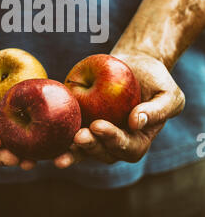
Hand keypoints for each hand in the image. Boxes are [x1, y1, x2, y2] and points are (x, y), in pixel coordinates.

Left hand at [54, 51, 184, 167]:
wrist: (135, 64)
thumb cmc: (156, 80)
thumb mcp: (168, 93)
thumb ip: (158, 110)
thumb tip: (136, 122)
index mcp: (138, 140)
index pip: (127, 147)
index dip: (113, 140)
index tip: (99, 126)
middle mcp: (116, 142)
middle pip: (102, 152)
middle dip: (90, 146)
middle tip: (78, 136)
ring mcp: (97, 134)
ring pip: (83, 149)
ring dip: (72, 151)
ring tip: (61, 147)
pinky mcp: (82, 121)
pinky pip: (69, 132)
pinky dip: (58, 136)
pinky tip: (47, 135)